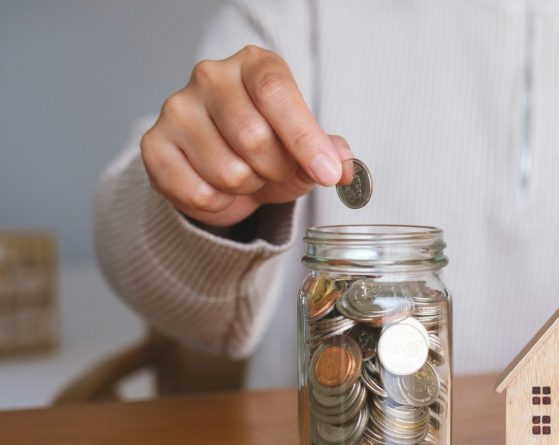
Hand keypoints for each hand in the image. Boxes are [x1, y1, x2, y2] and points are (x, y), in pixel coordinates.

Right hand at [140, 45, 352, 227]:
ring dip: (247, 188)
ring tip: (246, 175)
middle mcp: (210, 77)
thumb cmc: (272, 150)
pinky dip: (219, 203)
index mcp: (255, 65)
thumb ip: (330, 154)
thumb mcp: (308, 150)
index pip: (275, 92)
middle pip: (254, 138)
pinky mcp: (153, 146)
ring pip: (227, 172)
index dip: (304, 138)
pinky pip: (198, 193)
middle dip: (276, 170)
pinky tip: (218, 187)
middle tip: (275, 170)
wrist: (226, 173)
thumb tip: (343, 167)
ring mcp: (176, 109)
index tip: (327, 173)